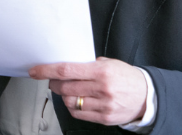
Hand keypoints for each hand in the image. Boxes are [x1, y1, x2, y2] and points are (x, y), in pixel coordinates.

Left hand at [29, 57, 147, 125]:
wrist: (147, 96)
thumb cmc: (125, 76)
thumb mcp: (109, 63)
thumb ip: (88, 64)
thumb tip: (65, 65)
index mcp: (101, 71)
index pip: (66, 70)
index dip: (47, 70)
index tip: (35, 71)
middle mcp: (102, 89)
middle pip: (65, 87)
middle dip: (54, 83)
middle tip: (53, 80)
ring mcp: (103, 105)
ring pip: (70, 102)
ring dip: (63, 95)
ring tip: (68, 90)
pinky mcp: (105, 118)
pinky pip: (79, 113)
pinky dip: (73, 107)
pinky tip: (77, 100)